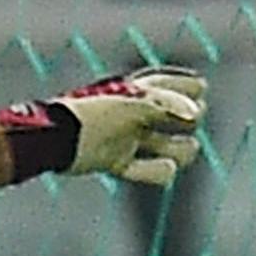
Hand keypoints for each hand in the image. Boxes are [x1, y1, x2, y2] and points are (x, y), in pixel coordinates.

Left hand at [58, 67, 206, 184]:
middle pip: (173, 116)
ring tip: (183, 150)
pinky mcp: (116, 161)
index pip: (170, 84)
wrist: (55, 139)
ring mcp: (125, 138)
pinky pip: (145, 170)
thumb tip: (196, 112)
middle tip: (187, 120)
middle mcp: (132, 113)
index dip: (187, 87)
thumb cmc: (94, 113)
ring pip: (165, 145)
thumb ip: (169, 105)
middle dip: (186, 119)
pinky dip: (157, 171)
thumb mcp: (136, 103)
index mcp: (134, 90)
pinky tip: (166, 168)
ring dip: (178, 150)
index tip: (201, 90)